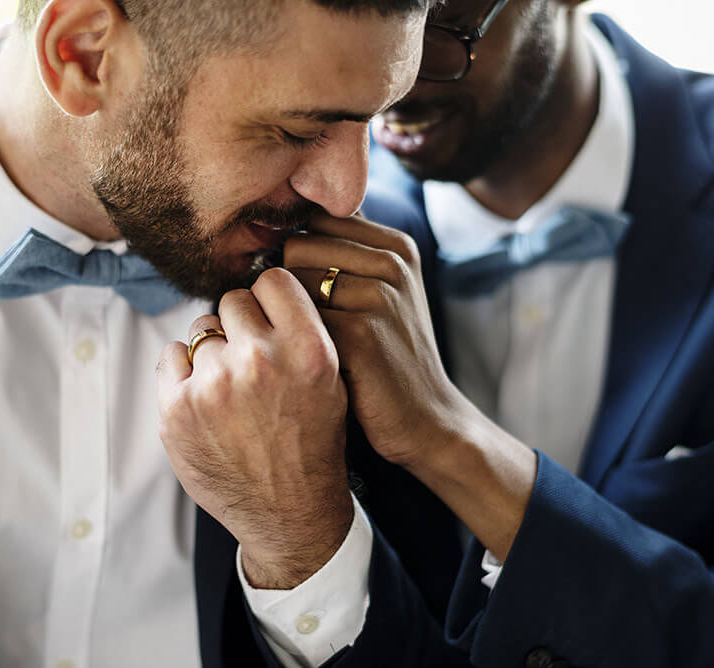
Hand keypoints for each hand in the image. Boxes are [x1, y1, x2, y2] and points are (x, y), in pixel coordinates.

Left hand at [157, 268, 353, 587]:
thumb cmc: (312, 444)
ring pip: (201, 328)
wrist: (289, 513)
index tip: (268, 316)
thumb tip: (265, 288)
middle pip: (233, 301)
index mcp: (307, 350)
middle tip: (250, 358)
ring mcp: (214, 385)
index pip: (273, 280)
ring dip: (212, 350)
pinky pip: (170, 355)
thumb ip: (302, 331)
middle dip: (240, 325)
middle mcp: (260, 361)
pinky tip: (205, 398)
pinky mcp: (177, 409)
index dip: (269, 297)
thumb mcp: (332, 382)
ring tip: (230, 386)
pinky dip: (183, 372)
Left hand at [284, 214, 467, 466]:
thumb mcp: (379, 293)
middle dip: (289, 286)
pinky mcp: (363, 333)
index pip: (314, 223)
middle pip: (297, 246)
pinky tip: (311, 365)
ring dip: (288, 316)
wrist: (426, 420)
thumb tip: (287, 217)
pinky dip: (292, 343)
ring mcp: (381, 296)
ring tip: (312, 345)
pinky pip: (295, 320)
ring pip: (291, 282)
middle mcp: (393, 262)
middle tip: (306, 327)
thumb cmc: (385, 356)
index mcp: (396, 245)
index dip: (298, 259)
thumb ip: (344, 252)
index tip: (310, 298)